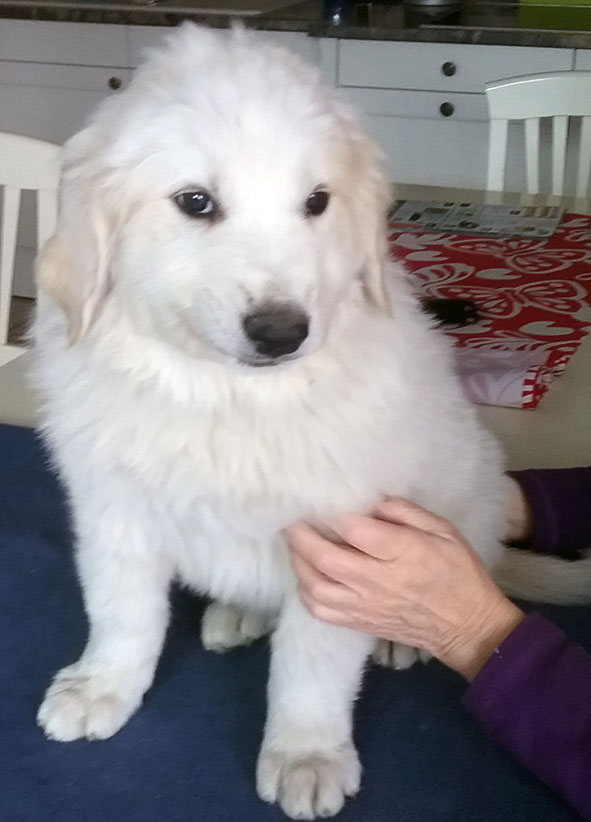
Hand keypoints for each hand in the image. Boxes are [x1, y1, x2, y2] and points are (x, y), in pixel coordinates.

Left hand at [287, 498, 523, 680]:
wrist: (466, 626)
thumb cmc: (458, 571)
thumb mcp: (443, 530)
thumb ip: (406, 512)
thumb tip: (373, 501)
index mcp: (401, 552)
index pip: (355, 530)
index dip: (333, 514)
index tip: (320, 500)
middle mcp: (377, 580)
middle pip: (326, 558)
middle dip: (301, 536)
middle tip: (293, 520)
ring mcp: (365, 605)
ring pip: (316, 587)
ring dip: (298, 563)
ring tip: (295, 545)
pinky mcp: (359, 622)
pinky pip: (321, 611)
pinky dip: (306, 592)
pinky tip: (306, 576)